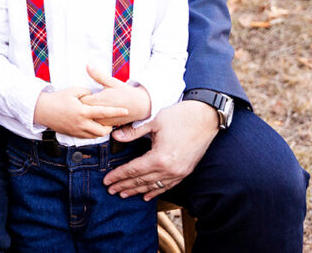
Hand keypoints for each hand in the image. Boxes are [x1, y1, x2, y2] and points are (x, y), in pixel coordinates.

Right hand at [35, 87, 127, 138]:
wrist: (42, 110)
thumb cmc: (57, 98)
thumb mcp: (73, 90)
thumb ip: (87, 92)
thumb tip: (94, 95)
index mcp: (83, 111)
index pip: (104, 113)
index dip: (116, 112)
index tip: (126, 111)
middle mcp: (81, 124)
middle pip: (103, 131)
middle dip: (109, 127)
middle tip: (110, 120)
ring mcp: (77, 131)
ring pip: (96, 136)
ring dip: (101, 131)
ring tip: (101, 123)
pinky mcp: (73, 135)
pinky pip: (87, 137)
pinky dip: (92, 132)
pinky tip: (91, 125)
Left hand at [81, 64, 150, 124]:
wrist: (140, 106)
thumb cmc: (125, 92)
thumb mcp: (111, 82)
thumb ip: (98, 75)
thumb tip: (88, 65)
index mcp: (98, 100)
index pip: (79, 100)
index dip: (78, 96)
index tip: (81, 93)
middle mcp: (99, 112)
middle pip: (82, 110)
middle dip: (80, 105)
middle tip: (83, 100)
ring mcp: (103, 121)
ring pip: (88, 118)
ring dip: (87, 113)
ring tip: (89, 108)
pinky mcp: (107, 126)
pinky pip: (96, 124)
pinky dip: (94, 119)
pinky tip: (97, 114)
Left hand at [104, 100, 218, 200]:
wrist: (205, 118)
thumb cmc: (179, 117)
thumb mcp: (153, 122)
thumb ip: (133, 132)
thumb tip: (114, 137)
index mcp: (159, 157)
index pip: (133, 170)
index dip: (119, 176)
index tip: (107, 181)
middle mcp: (170, 169)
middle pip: (142, 181)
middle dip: (124, 186)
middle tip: (111, 190)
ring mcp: (179, 172)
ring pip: (154, 186)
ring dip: (137, 191)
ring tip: (124, 194)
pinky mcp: (185, 171)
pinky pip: (168, 185)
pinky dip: (156, 191)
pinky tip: (147, 195)